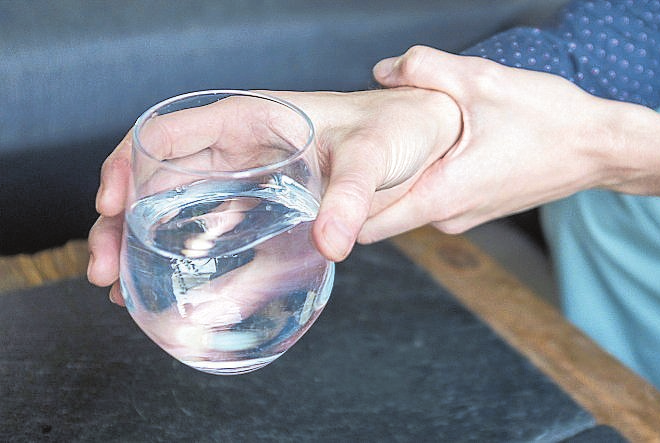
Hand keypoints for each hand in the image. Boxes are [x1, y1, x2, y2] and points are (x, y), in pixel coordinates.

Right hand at [88, 88, 460, 303]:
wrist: (423, 143)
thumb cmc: (395, 131)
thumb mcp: (373, 156)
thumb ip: (351, 198)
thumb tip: (329, 245)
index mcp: (251, 119)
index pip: (167, 134)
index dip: (129, 166)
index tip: (113, 207)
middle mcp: (240, 148)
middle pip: (157, 179)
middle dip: (121, 222)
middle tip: (105, 270)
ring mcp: (250, 180)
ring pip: (177, 209)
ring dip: (144, 246)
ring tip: (121, 291)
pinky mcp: (268, 209)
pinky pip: (215, 231)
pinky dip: (189, 259)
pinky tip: (175, 292)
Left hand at [360, 46, 659, 242]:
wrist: (598, 147)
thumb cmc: (550, 119)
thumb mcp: (483, 81)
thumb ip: (426, 68)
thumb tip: (382, 69)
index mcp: (442, 195)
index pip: (366, 224)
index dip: (337, 204)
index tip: (318, 178)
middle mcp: (448, 217)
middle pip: (380, 217)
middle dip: (359, 188)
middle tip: (347, 148)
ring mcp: (463, 217)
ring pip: (406, 206)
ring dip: (392, 180)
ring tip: (386, 141)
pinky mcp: (474, 208)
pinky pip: (429, 199)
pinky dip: (418, 178)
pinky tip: (424, 145)